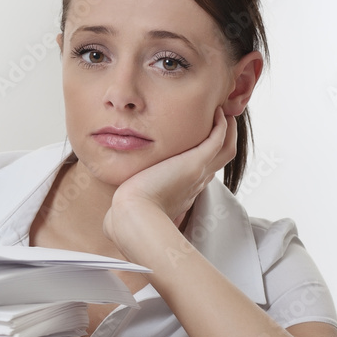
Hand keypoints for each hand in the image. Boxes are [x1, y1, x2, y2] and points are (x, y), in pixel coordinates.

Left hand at [104, 107, 235, 251]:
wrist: (133, 217)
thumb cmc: (126, 219)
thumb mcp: (128, 213)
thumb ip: (121, 214)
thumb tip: (108, 223)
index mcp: (181, 194)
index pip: (200, 173)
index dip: (203, 157)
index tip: (198, 144)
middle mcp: (194, 183)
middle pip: (220, 160)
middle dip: (222, 139)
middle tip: (221, 121)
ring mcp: (198, 173)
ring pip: (226, 149)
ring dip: (228, 131)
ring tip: (223, 113)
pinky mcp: (195, 163)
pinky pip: (218, 139)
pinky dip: (221, 125)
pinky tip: (217, 112)